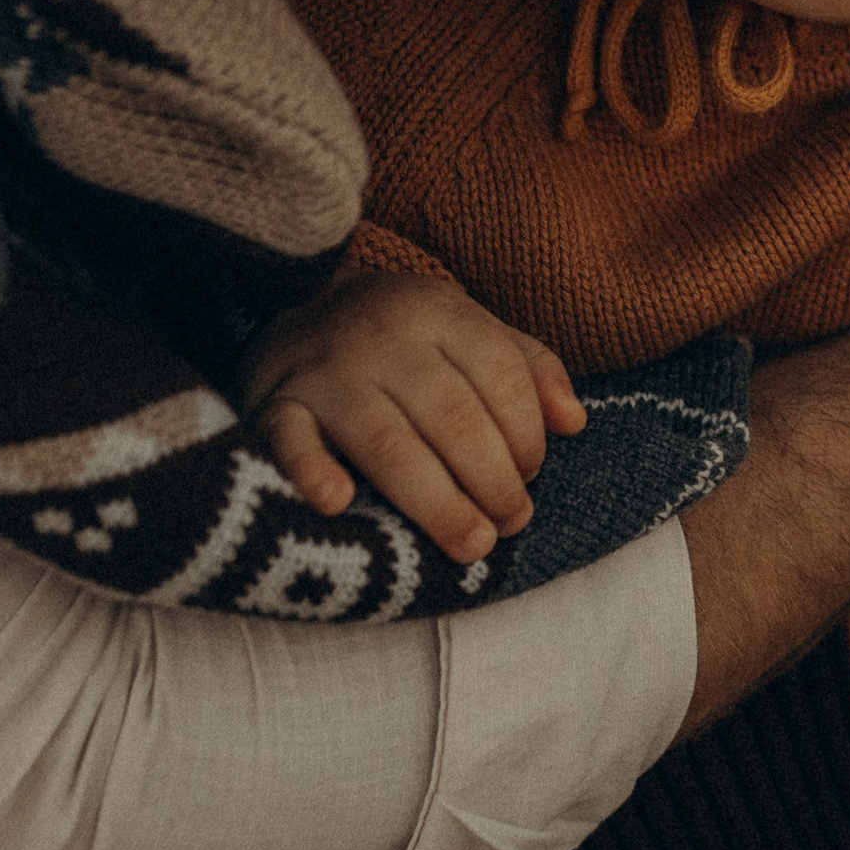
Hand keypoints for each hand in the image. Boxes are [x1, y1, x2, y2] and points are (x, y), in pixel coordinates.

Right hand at [246, 267, 585, 563]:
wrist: (297, 305)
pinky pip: (291, 439)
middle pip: (452, 417)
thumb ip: (530, 369)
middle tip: (508, 524)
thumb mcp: (470, 329)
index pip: (499, 375)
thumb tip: (574, 422)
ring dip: (436, 502)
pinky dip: (311, 470)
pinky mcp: (276, 404)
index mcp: (440, 312)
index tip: (529, 477)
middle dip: (491, 480)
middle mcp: (384, 337)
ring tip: (471, 544)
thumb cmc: (406, 338)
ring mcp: (328, 371)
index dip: (526, 434)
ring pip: (388, 444)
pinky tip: (336, 502)